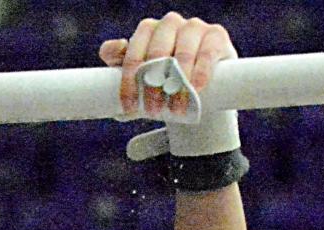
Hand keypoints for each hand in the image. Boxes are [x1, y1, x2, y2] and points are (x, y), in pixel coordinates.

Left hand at [99, 12, 235, 116]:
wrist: (200, 89)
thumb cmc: (164, 83)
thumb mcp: (140, 80)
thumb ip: (118, 70)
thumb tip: (108, 51)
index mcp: (147, 31)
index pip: (133, 52)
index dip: (129, 81)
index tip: (130, 107)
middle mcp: (169, 23)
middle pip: (157, 52)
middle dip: (153, 85)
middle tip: (154, 111)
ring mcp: (193, 27)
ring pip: (182, 53)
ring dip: (178, 84)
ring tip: (176, 110)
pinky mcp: (215, 36)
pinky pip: (207, 53)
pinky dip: (200, 73)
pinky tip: (196, 89)